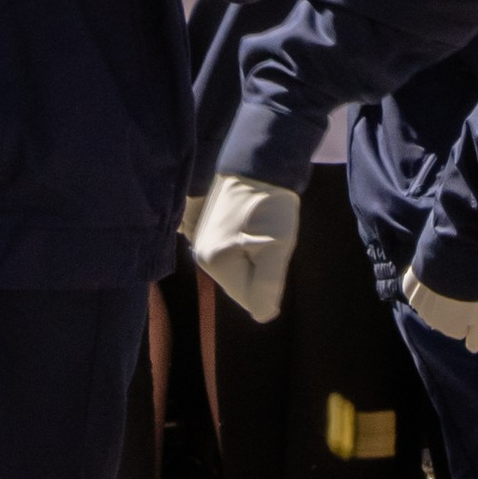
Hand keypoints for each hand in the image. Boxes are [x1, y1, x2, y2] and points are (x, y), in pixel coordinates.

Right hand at [190, 173, 300, 322]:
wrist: (258, 162)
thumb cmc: (270, 204)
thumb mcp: (277, 247)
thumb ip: (268, 286)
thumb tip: (264, 316)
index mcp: (214, 261)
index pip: (250, 299)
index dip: (270, 280)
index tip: (272, 248)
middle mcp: (201, 254)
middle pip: (243, 285)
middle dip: (262, 269)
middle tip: (269, 238)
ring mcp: (202, 241)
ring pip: (240, 270)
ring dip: (257, 257)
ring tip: (262, 229)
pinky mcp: (209, 231)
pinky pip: (235, 255)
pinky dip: (249, 246)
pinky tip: (253, 226)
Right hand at [400, 267, 477, 349]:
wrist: (454, 261)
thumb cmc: (473, 290)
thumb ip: (476, 336)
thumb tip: (473, 350)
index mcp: (450, 329)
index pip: (459, 328)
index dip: (467, 314)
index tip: (473, 301)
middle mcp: (431, 321)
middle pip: (442, 316)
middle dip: (449, 306)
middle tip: (462, 288)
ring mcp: (418, 304)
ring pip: (428, 302)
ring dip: (436, 294)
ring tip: (449, 278)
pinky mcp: (409, 287)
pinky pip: (416, 287)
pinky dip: (423, 281)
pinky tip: (432, 272)